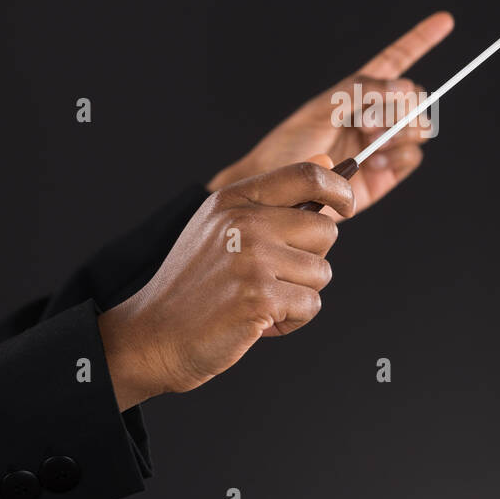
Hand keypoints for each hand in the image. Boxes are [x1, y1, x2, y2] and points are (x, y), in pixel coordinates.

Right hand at [98, 156, 354, 407]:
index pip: (307, 175)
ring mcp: (252, 259)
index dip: (340, 189)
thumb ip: (275, 197)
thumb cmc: (195, 284)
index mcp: (234, 200)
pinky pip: (310, 306)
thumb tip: (328, 163)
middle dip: (311, 259)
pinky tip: (260, 320)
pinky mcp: (259, 297)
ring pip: (321, 272)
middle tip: (276, 276)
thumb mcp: (223, 225)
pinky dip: (292, 320)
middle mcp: (244, 222)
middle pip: (325, 230)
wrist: (154, 334)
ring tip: (261, 299)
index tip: (345, 206)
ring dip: (299, 294)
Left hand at [207, 11, 453, 218]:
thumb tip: (406, 86)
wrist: (281, 192)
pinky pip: (412, 157)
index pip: (396, 60)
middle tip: (368, 121)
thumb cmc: (290, 146)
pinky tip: (374, 162)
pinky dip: (398, 157)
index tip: (444, 21)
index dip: (420, 40)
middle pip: (415, 97)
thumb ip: (361, 90)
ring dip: (401, 131)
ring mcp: (384, 144)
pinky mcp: (388, 174)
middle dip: (402, 105)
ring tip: (371, 142)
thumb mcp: (321, 107)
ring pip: (420, 127)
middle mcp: (376, 115)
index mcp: (359, 92)